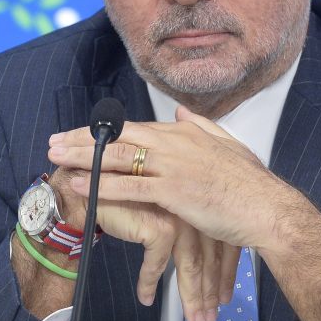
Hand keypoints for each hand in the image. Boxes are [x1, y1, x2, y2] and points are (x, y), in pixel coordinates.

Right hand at [46, 126, 238, 320]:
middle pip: (208, 256)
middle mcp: (195, 206)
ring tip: (194, 320)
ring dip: (191, 296)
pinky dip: (149, 283)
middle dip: (209, 292)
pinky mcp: (160, 225)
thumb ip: (183, 227)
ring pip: (190, 264)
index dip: (224, 274)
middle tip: (209, 319)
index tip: (222, 299)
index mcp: (201, 201)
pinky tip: (145, 298)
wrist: (89, 184)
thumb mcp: (162, 210)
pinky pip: (157, 264)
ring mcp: (180, 215)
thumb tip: (197, 261)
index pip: (222, 243)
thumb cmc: (124, 195)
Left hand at [49, 105, 305, 260]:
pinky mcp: (173, 191)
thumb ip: (201, 127)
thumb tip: (180, 113)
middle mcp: (175, 143)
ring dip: (82, 157)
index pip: (134, 128)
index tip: (79, 133)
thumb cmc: (250, 185)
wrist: (267, 207)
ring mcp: (173, 166)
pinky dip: (100, 184)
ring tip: (55, 158)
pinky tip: (78, 183)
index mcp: (185, 133)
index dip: (103, 131)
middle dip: (83, 139)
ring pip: (118, 158)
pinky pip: (129, 186)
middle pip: (119, 137)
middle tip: (54, 142)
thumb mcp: (227, 145)